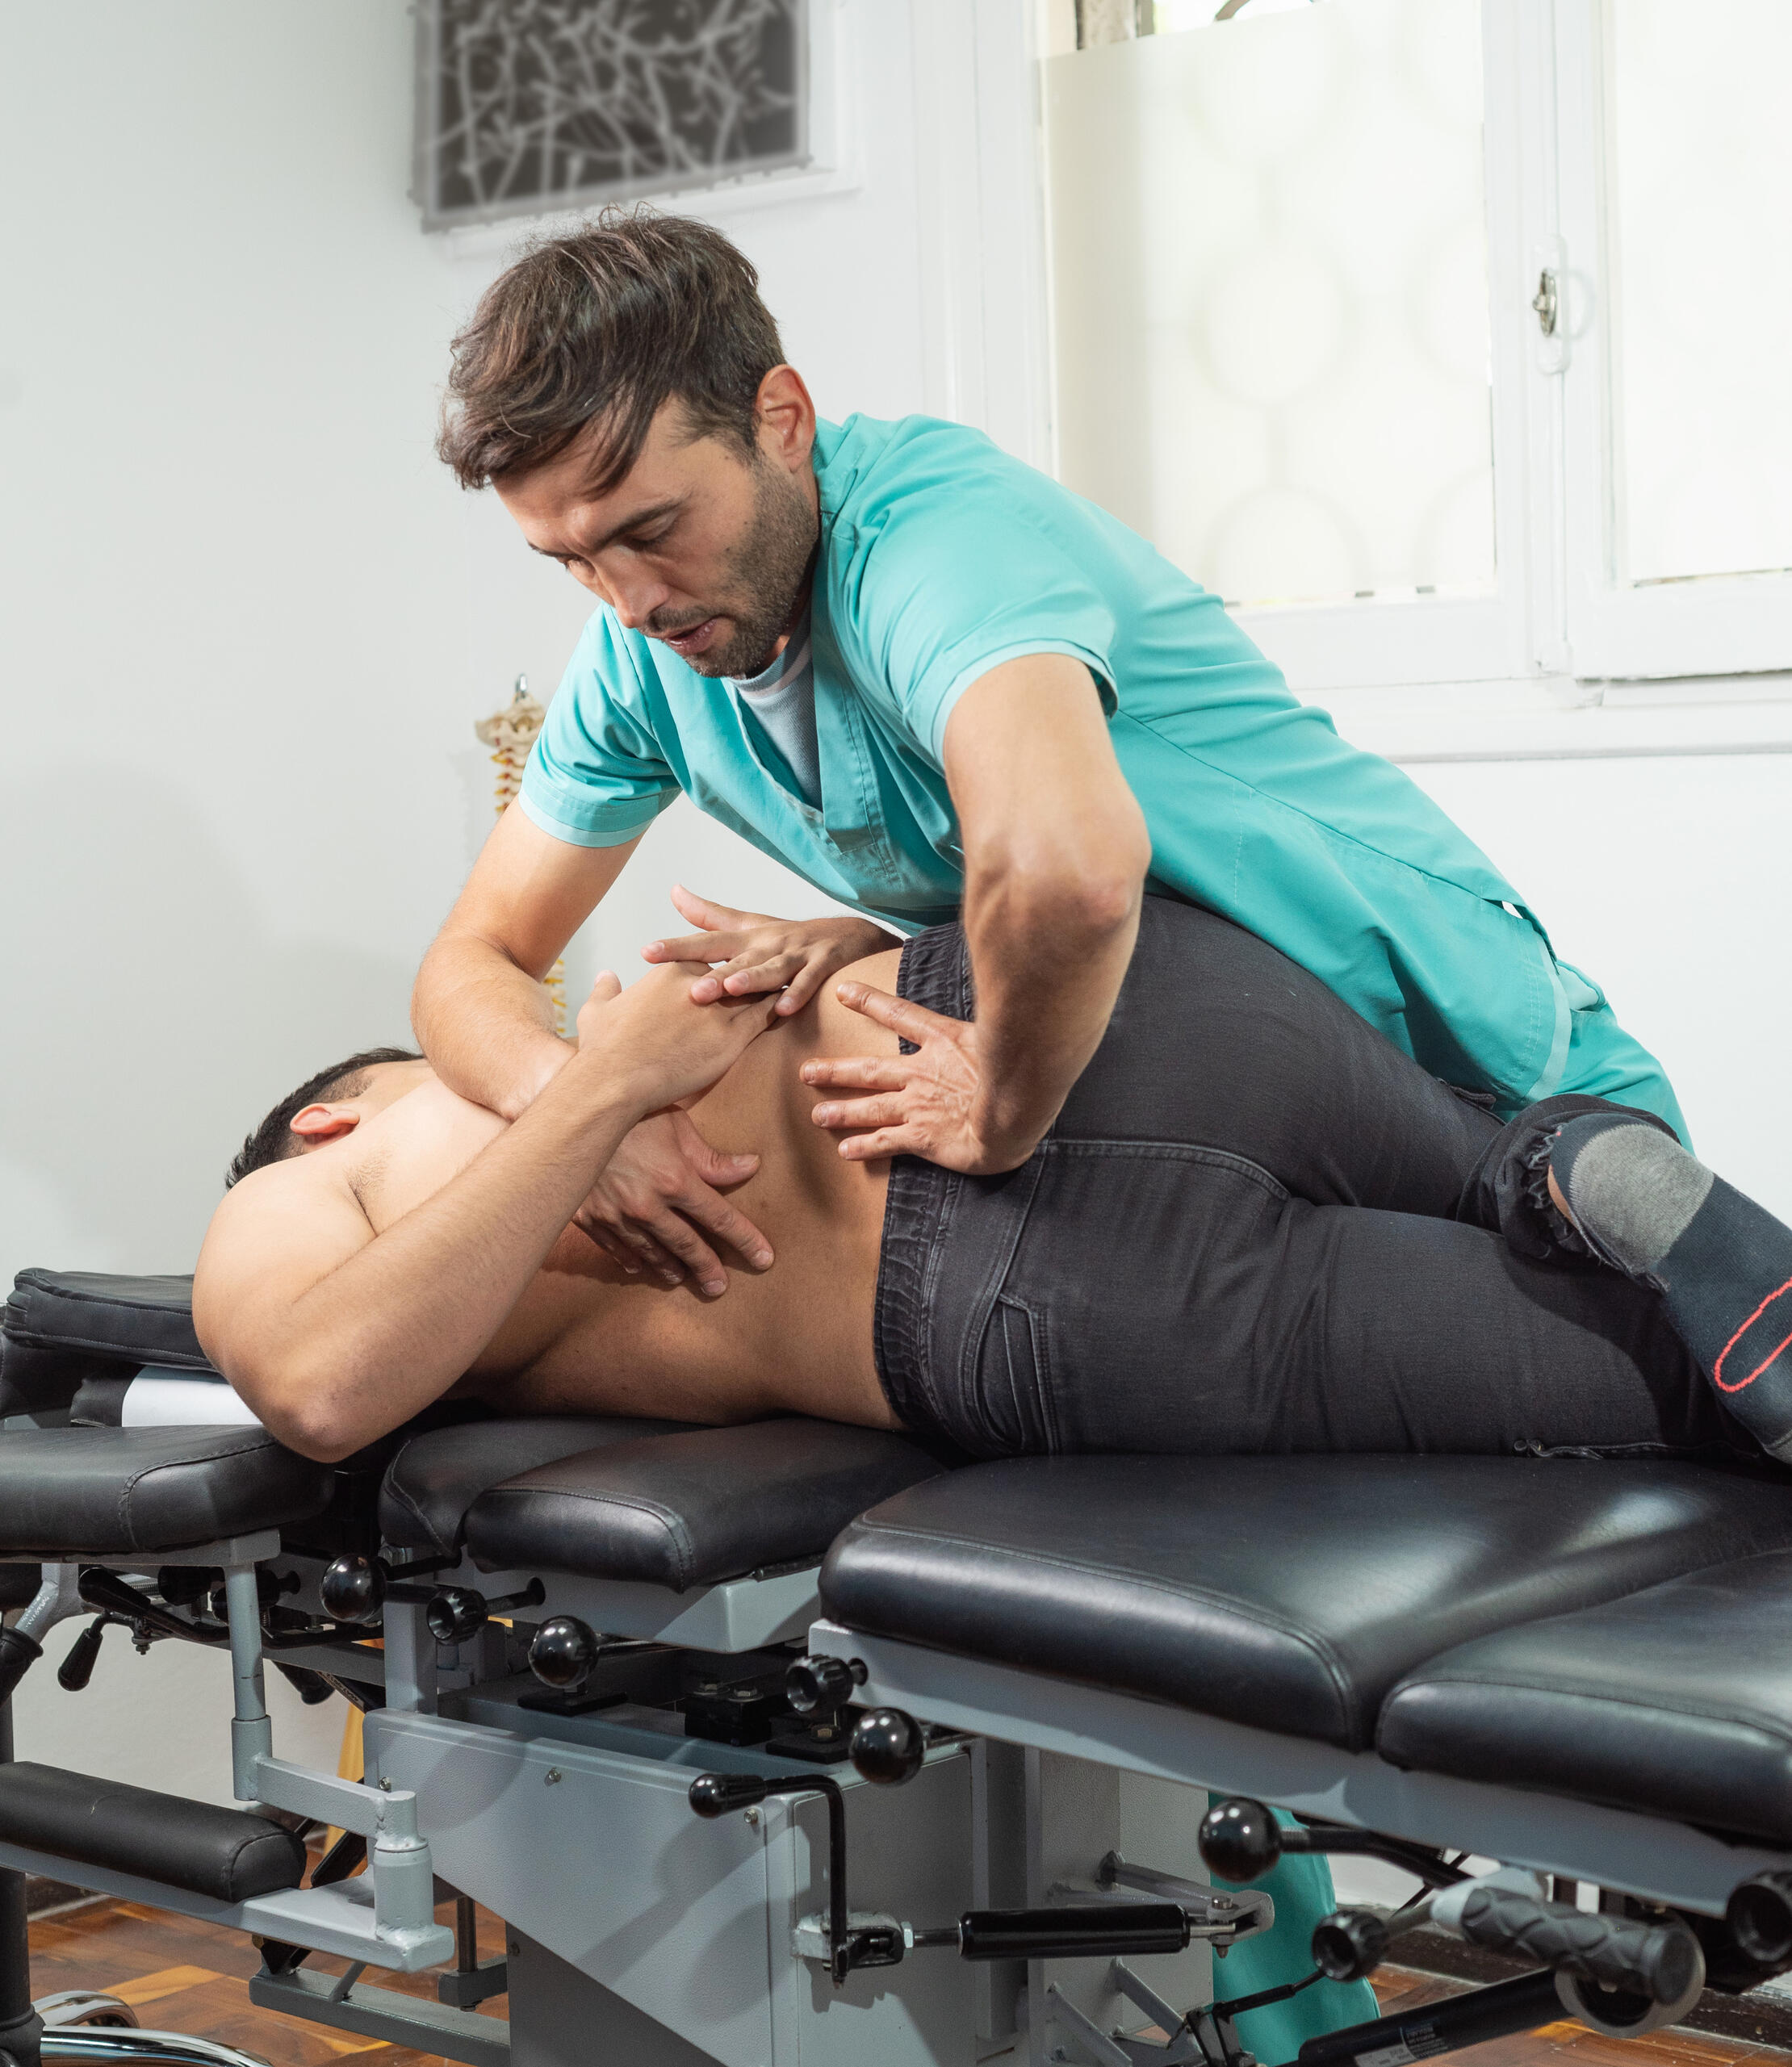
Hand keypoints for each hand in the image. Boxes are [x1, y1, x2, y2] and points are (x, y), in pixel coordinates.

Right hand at [571, 1108, 773, 1297]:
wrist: (572, 1109)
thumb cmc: (634, 1109)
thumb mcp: (678, 1126)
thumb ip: (712, 1158)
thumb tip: (751, 1167)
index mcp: (675, 1180)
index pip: (721, 1219)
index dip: (745, 1240)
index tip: (764, 1259)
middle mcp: (647, 1204)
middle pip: (686, 1246)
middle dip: (707, 1268)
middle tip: (719, 1288)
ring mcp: (614, 1214)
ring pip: (650, 1252)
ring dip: (669, 1268)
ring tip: (683, 1279)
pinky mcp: (587, 1215)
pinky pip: (614, 1247)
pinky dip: (630, 1259)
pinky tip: (640, 1267)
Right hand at [575, 963, 776, 1111]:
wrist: (616, 1078)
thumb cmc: (604, 1049)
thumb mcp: (597, 1010)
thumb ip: (605, 989)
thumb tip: (605, 975)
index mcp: (672, 971)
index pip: (706, 962)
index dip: (716, 973)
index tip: (724, 977)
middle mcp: (700, 983)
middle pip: (735, 972)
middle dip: (748, 974)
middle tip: (765, 972)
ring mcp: (719, 1010)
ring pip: (755, 992)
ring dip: (770, 988)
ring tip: (788, 983)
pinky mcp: (733, 1038)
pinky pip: (764, 1018)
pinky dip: (777, 1011)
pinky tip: (789, 1009)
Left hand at [642, 885, 898, 1017]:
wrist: (850, 935)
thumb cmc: (792, 936)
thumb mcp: (749, 924)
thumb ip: (709, 915)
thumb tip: (673, 892)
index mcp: (747, 939)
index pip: (706, 943)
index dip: (676, 947)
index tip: (645, 953)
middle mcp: (768, 944)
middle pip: (737, 960)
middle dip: (713, 974)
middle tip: (689, 990)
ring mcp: (797, 954)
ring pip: (771, 969)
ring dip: (752, 979)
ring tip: (732, 989)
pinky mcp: (824, 965)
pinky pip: (810, 983)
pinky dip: (798, 993)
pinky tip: (785, 1009)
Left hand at [801, 983, 1043, 1174]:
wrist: (1018, 1112)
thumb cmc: (1022, 1072)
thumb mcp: (1005, 1034)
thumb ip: (991, 1020)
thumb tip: (1006, 999)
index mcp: (943, 1042)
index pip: (899, 1015)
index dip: (870, 1001)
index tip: (843, 991)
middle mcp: (922, 1073)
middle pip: (869, 1069)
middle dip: (836, 1069)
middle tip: (806, 1071)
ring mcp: (919, 1106)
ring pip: (870, 1107)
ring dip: (842, 1111)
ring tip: (817, 1115)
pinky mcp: (922, 1137)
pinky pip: (886, 1142)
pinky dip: (864, 1147)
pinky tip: (845, 1151)